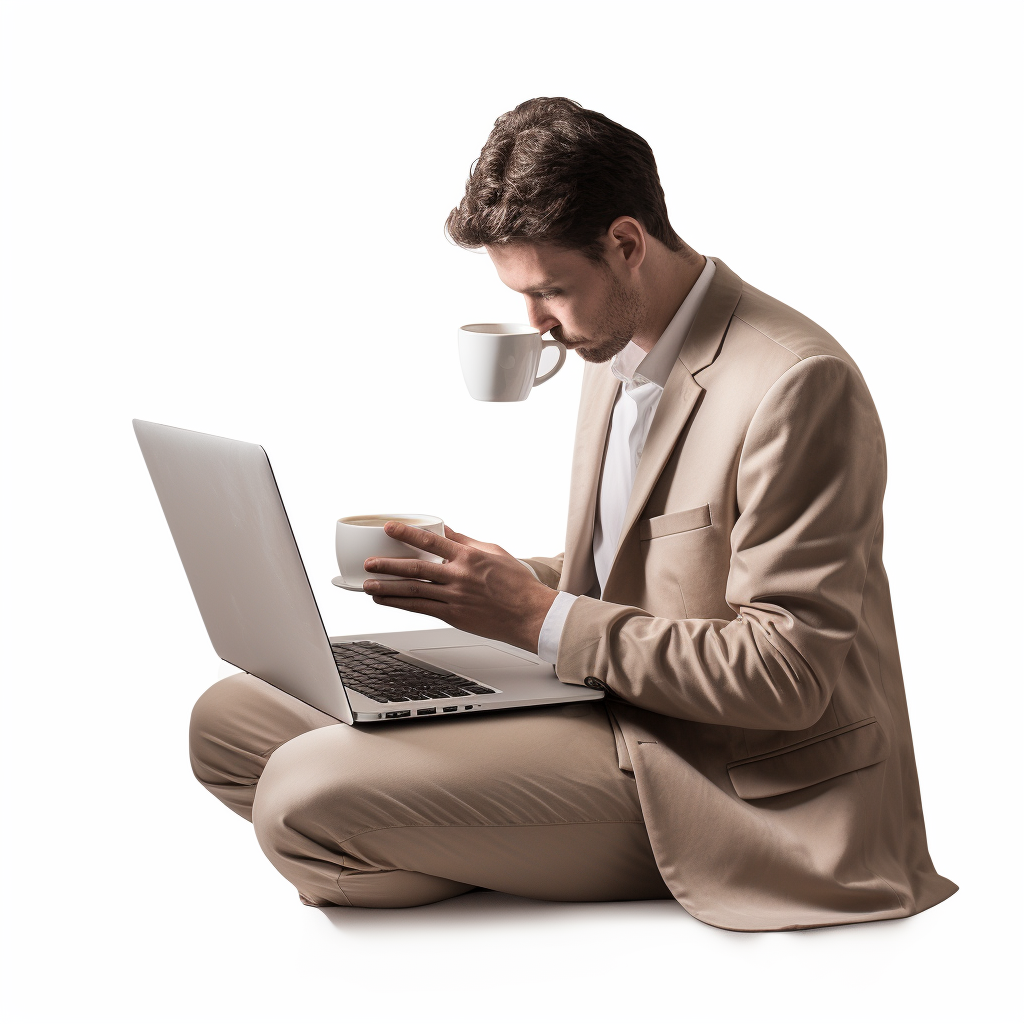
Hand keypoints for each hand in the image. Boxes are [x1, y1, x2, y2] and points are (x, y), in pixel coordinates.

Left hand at [361, 523, 557, 653]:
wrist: (531, 614)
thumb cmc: (517, 584)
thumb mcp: (494, 552)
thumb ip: (467, 542)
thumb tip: (447, 531)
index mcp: (469, 556)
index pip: (432, 540)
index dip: (407, 533)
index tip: (389, 528)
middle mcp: (459, 576)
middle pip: (416, 567)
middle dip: (388, 564)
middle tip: (369, 561)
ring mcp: (455, 598)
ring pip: (414, 590)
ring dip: (387, 587)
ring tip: (367, 584)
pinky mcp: (454, 616)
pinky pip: (421, 609)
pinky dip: (400, 605)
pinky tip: (385, 601)